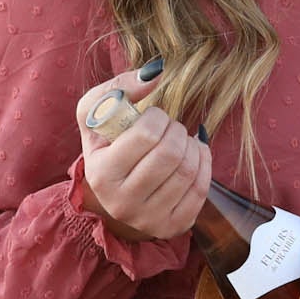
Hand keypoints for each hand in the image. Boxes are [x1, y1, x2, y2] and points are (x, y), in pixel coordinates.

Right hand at [74, 67, 211, 242]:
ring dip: (191, 145)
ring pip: (188, 171)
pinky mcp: (173, 227)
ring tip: (181, 139)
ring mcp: (149, 219)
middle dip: (177, 130)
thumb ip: (119, 88)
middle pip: (170, 154)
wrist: (111, 198)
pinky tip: (193, 154)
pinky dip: (204, 164)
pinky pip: (201, 189)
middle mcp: (123, 203)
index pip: (145, 135)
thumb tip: (157, 72)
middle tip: (171, 127)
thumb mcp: (96, 116)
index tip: (154, 116)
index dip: (158, 117)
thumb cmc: (106, 148)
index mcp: (101, 174)